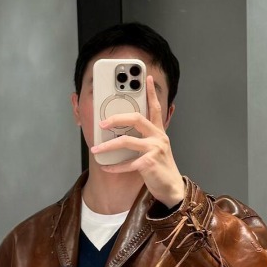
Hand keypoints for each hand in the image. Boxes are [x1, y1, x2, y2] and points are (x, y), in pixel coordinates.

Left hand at [90, 73, 184, 206]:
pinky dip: (114, 166)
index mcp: (159, 132)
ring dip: (108, 146)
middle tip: (102, 123)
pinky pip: (127, 163)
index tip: (146, 78)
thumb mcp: (156, 149)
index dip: (151, 92)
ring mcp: (154, 149)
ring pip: (126, 141)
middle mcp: (158, 137)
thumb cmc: (160, 168)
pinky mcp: (149, 163)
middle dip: (117, 119)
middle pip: (136, 119)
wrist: (171, 188)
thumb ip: (144, 138)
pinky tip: (105, 167)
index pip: (155, 108)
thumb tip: (121, 133)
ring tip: (95, 150)